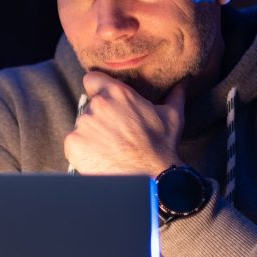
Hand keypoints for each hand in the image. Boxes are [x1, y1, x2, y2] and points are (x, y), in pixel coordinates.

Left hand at [64, 72, 184, 175]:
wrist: (151, 177)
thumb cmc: (162, 146)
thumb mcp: (171, 115)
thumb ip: (174, 94)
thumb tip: (183, 81)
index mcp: (116, 93)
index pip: (92, 79)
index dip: (97, 88)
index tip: (104, 99)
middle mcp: (96, 105)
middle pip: (89, 106)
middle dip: (99, 117)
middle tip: (116, 132)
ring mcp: (82, 125)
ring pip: (82, 126)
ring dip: (92, 134)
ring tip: (110, 148)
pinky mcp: (73, 144)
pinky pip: (74, 143)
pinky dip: (83, 150)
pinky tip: (101, 157)